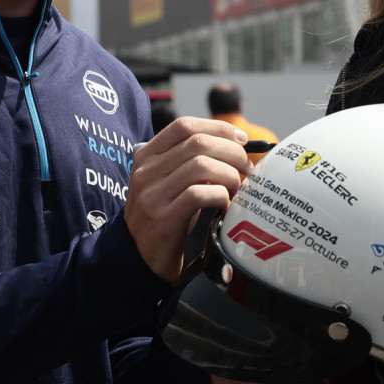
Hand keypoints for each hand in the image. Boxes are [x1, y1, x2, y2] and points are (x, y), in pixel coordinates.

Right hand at [124, 117, 250, 282]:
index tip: (240, 139)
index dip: (217, 128)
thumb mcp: (168, 182)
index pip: (184, 126)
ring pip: (202, 166)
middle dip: (232, 152)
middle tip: (246, 168)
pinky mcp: (162, 218)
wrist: (136, 257)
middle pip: (198, 143)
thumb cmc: (163, 216)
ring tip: (237, 189)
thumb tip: (234, 145)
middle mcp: (146, 171)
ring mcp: (152, 194)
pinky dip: (220, 196)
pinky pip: (200, 194)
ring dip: (229, 175)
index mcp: (146, 156)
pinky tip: (225, 206)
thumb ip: (189, 162)